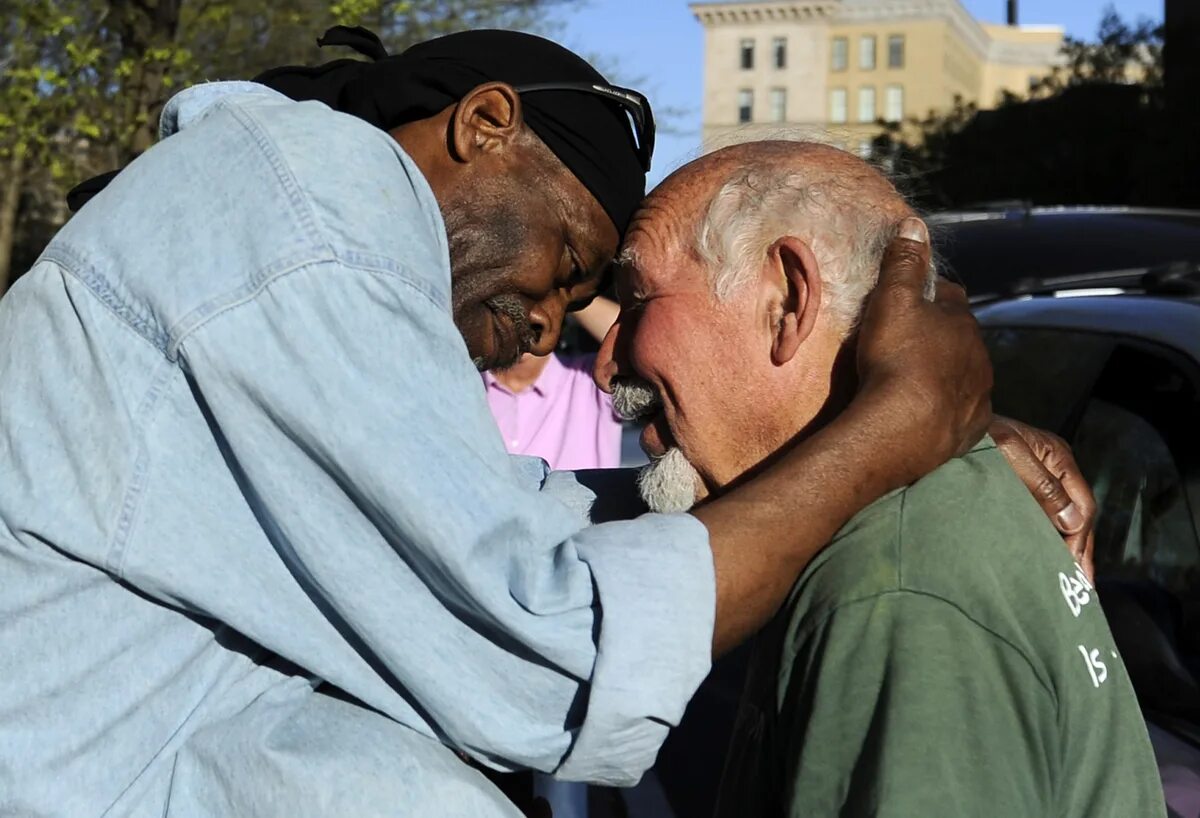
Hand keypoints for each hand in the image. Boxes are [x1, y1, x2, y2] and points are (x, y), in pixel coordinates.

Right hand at [856, 217, 992, 477]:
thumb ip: (903, 263)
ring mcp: (978, 396)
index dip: (929, 296)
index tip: (909, 300)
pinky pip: (960, 413)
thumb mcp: (892, 300)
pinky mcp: (969, 429)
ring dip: (945, 375)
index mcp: (962, 323)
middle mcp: (979, 358)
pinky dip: (947, 409)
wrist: (902, 428)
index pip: (950, 298)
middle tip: (908, 343)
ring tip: (915, 381)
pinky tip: (927, 413)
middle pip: (960, 340)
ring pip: (964, 376)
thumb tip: (915, 225)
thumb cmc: (896, 358)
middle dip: (940, 338)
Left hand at [990, 417, 1096, 578]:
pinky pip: (1040, 517)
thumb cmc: (976, 438)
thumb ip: (1041, 485)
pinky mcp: (1018, 489)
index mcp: (1058, 457)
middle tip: (1081, 585)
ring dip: (1064, 547)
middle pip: (1075, 515)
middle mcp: (1052, 468)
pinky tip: (1042, 558)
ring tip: (1066, 579)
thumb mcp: (1010, 456)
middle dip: (1079, 549)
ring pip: (1059, 519)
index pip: (1082, 504)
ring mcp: (1037, 478)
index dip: (1079, 537)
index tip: (1072, 567)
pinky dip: (1045, 538)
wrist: (943, 431)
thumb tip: (1073, 520)